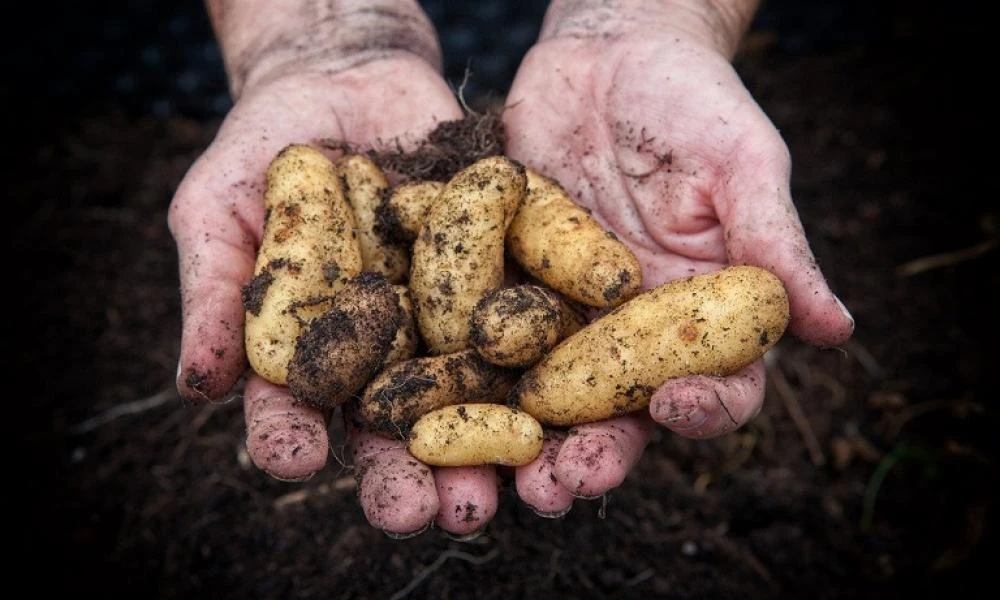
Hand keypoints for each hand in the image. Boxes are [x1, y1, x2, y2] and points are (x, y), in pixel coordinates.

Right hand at [168, 52, 501, 536]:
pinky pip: (526, 319)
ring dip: (490, 449)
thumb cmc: (264, 148)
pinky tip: (564, 402)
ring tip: (507, 487)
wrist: (346, 79)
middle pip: (394, 428)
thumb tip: (195, 388)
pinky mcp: (501, 278)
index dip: (292, 436)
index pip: (296, 410)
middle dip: (409, 475)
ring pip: (470, 396)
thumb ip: (211, 291)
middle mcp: (384, 351)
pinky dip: (546, 360)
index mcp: (312, 350)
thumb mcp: (220, 207)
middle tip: (426, 513)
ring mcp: (446, 319)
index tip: (296, 457)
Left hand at [503, 2, 853, 514]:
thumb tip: (837, 331)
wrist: (607, 51)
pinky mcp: (506, 287)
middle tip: (559, 488)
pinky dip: (460, 377)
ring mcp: (565, 315)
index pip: (718, 382)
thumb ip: (777, 242)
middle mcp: (633, 330)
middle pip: (620, 411)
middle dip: (592, 453)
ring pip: (545, 395)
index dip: (704, 407)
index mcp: (703, 311)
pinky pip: (481, 338)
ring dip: (520, 443)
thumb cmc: (692, 98)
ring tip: (495, 481)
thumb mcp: (742, 161)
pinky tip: (431, 406)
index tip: (676, 407)